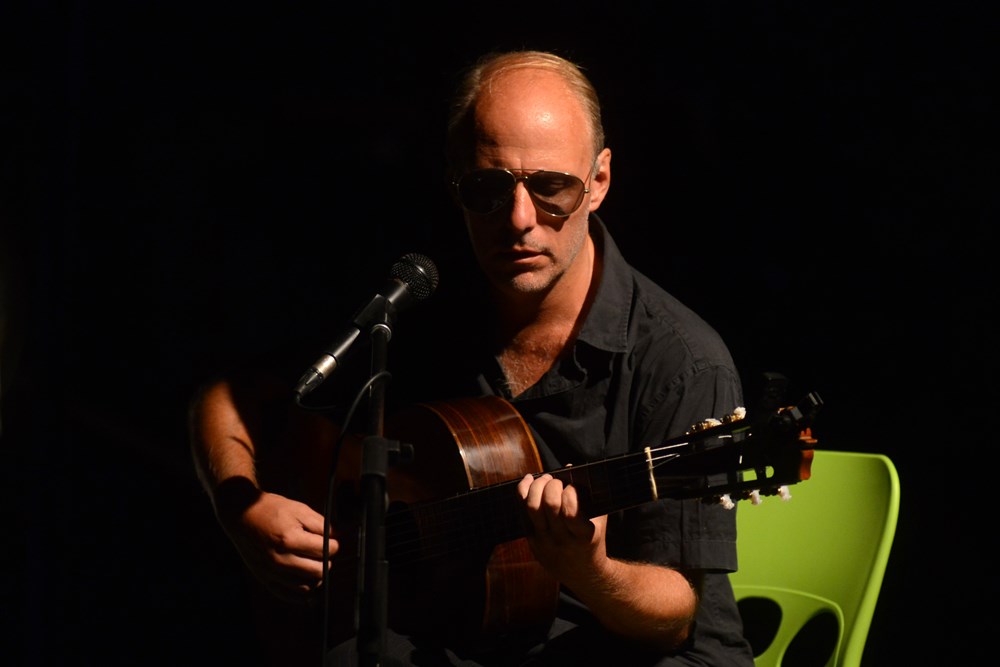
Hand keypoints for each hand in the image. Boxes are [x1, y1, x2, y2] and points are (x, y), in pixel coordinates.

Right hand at [221, 489, 336, 603]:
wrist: (242, 515)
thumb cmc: (272, 509)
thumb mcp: (299, 510)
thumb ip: (322, 525)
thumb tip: (340, 536)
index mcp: (290, 539)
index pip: (326, 550)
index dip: (335, 543)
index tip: (332, 539)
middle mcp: (280, 559)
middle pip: (319, 570)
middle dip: (326, 559)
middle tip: (322, 550)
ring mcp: (272, 572)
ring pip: (308, 586)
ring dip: (316, 575)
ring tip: (313, 561)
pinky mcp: (265, 579)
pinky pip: (290, 595)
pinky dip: (302, 591)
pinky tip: (306, 580)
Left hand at [516, 472, 608, 585]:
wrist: (582, 574)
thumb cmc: (592, 539)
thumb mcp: (598, 520)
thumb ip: (588, 496)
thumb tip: (570, 467)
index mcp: (583, 535)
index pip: (570, 511)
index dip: (570, 492)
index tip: (572, 487)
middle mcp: (562, 540)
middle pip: (548, 505)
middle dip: (552, 485)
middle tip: (556, 481)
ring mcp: (545, 542)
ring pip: (532, 507)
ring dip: (536, 486)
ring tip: (544, 479)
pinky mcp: (532, 541)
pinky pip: (522, 513)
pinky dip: (523, 493)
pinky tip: (528, 481)